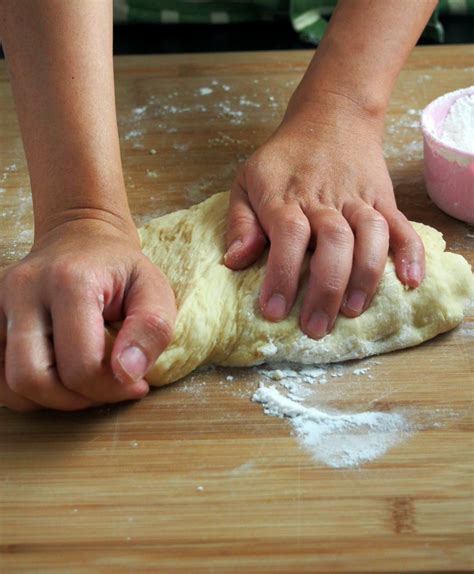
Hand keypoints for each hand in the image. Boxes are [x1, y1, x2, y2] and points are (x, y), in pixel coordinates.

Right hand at [0, 218, 175, 411]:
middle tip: (106, 388)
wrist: (80, 237)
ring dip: (49, 399)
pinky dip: (27, 391)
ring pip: (8, 385)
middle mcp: (24, 290)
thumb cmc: (120, 268)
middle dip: (76, 399)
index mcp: (69, 281)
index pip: (80, 365)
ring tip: (83, 381)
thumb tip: (128, 373)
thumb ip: (152, 328)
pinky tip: (58, 376)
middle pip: (32, 379)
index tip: (136, 383)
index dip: (112, 388)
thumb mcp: (154, 288)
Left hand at [224, 94, 424, 338]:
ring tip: (354, 310)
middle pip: (333, 242)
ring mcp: (357, 199)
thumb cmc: (282, 160)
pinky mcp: (383, 199)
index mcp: (285, 197)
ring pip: (370, 234)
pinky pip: (401, 225)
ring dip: (365, 275)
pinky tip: (410, 281)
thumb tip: (234, 261)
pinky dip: (410, 253)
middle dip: (326, 288)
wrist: (330, 118)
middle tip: (316, 327)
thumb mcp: (247, 181)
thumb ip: (240, 221)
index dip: (281, 275)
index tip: (273, 311)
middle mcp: (324, 200)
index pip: (287, 236)